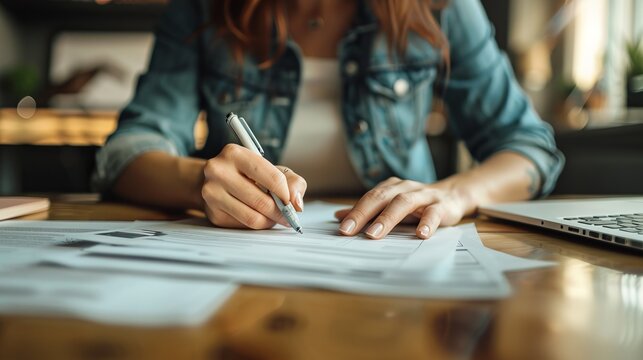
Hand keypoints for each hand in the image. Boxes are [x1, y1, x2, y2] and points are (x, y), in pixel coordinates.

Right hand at [202, 144, 306, 228]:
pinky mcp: (212, 212)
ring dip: (269, 221)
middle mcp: (219, 171)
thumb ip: (292, 181)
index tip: (292, 203)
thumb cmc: (247, 173)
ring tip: (274, 217)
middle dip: (280, 213)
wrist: (215, 180)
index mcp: (235, 153)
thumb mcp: (272, 169)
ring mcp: (212, 192)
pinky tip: (257, 216)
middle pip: (262, 201)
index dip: (287, 194)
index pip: (272, 178)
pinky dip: (256, 224)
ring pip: (252, 217)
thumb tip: (297, 203)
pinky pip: (243, 225)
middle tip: (288, 217)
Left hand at [335, 177, 468, 239]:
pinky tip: (420, 234)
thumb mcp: (391, 206)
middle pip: (381, 197)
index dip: (354, 213)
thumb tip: (339, 216)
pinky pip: (433, 213)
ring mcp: (423, 195)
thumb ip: (367, 211)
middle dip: (363, 214)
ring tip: (375, 234)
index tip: (341, 229)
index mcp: (390, 187)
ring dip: (388, 218)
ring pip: (404, 202)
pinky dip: (427, 222)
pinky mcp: (441, 206)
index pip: (368, 199)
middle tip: (349, 231)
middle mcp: (404, 188)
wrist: (452, 196)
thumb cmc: (416, 204)